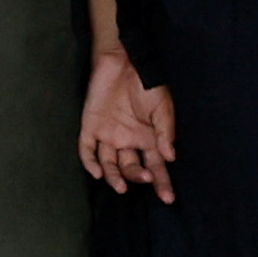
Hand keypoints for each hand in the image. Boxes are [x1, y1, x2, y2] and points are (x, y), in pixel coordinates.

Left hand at [79, 51, 176, 198]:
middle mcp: (128, 141)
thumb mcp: (163, 107)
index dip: (162, 182)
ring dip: (114, 177)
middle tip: (146, 178)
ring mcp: (109, 135)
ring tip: (120, 185)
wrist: (126, 59)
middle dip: (139, 177)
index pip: (156, 167)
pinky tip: (96, 172)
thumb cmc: (148, 83)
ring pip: (109, 164)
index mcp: (148, 139)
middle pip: (132, 168)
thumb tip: (170, 157)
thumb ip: (165, 132)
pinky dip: (90, 161)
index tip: (168, 197)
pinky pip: (87, 149)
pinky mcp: (91, 126)